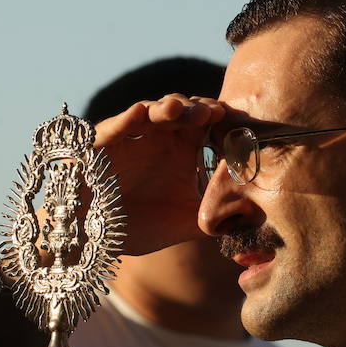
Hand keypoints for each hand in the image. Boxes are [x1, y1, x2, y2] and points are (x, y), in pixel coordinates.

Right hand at [92, 95, 225, 256]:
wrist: (93, 238)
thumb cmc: (138, 227)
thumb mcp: (183, 224)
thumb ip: (215, 219)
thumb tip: (251, 221)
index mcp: (181, 150)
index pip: (205, 126)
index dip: (219, 121)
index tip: (235, 122)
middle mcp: (158, 137)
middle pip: (182, 113)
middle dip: (198, 109)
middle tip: (213, 111)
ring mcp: (130, 136)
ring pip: (151, 112)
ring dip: (167, 108)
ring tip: (182, 110)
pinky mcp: (100, 143)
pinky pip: (114, 127)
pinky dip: (127, 119)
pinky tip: (141, 113)